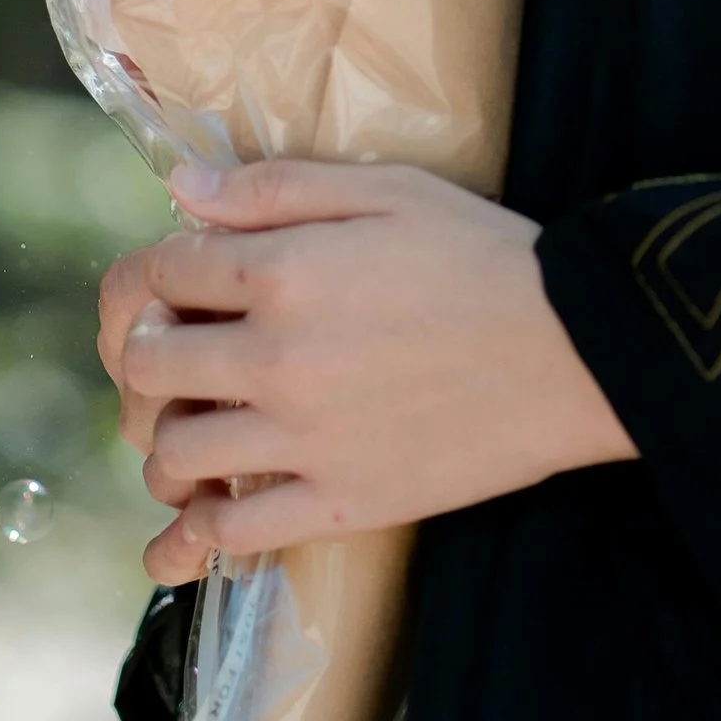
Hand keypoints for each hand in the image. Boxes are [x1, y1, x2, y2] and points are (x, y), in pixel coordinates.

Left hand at [98, 158, 634, 586]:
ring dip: (166, 442)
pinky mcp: (339, 502)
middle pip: (145, 366)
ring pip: (173, 455)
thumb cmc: (487, 255)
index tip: (168, 289)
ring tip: (195, 432)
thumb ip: (278, 187)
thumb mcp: (389, 189)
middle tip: (176, 359)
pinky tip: (194, 526)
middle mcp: (276, 357)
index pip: (157, 273)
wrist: (577, 348)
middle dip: (144, 357)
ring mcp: (303, 438)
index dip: (147, 278)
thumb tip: (181, 187)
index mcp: (284, 270)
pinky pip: (231, 533)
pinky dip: (195, 534)